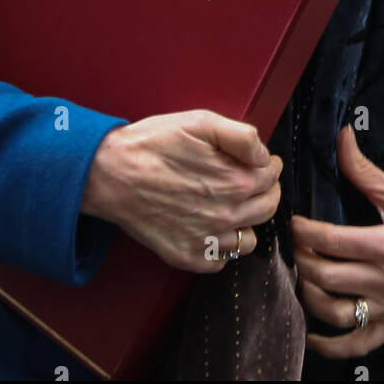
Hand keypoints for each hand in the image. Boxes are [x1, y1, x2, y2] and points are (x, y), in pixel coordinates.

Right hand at [80, 110, 282, 273]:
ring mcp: (207, 240)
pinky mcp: (188, 257)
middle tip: (248, 180)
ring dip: (246, 221)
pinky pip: (222, 261)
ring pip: (250, 239)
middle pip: (268, 207)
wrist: (111, 173)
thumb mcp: (199, 122)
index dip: (267, 164)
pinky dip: (222, 246)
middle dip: (264, 190)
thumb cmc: (152, 144)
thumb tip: (263, 154)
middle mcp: (226, 215)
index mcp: (234, 180)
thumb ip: (241, 136)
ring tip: (229, 205)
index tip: (259, 161)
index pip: (272, 176)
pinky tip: (209, 227)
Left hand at [291, 126, 383, 357]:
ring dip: (310, 296)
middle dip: (302, 259)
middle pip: (326, 276)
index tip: (295, 223)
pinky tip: (313, 335)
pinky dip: (332, 345)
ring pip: (335, 312)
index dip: (304, 231)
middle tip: (297, 245)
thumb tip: (342, 137)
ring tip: (304, 276)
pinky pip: (358, 344)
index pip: (331, 241)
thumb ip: (365, 170)